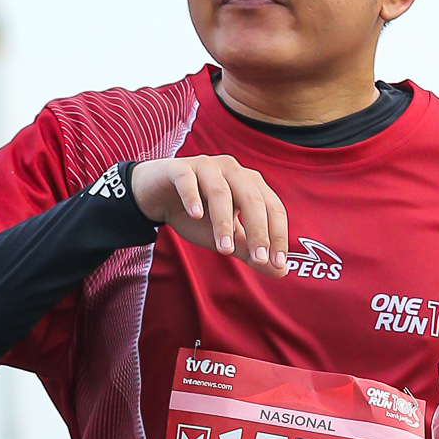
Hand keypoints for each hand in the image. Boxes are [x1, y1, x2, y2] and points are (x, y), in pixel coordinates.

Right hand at [129, 154, 287, 276]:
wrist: (158, 197)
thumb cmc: (198, 215)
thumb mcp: (226, 237)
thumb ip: (250, 252)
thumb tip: (280, 271)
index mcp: (250, 185)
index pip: (273, 208)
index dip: (278, 236)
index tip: (277, 264)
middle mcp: (233, 171)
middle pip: (252, 199)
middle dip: (257, 231)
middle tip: (258, 259)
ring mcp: (207, 166)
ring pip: (221, 192)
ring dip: (224, 222)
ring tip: (224, 249)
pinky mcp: (179, 168)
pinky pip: (188, 181)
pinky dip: (192, 197)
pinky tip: (196, 216)